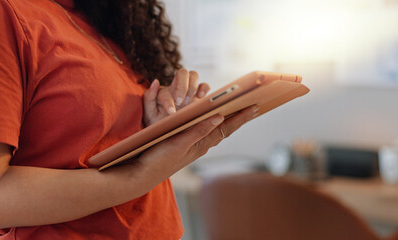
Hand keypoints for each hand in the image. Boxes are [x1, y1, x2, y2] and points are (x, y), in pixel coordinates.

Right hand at [135, 105, 259, 175]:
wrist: (142, 174)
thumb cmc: (159, 159)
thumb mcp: (179, 143)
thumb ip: (199, 130)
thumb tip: (219, 117)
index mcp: (202, 143)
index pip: (226, 127)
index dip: (241, 117)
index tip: (255, 107)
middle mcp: (201, 145)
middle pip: (225, 128)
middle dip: (240, 117)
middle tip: (255, 107)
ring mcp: (194, 146)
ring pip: (217, 131)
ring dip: (229, 120)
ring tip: (241, 112)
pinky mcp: (184, 145)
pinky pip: (205, 132)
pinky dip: (214, 124)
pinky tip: (215, 121)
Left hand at [143, 69, 210, 125]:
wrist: (167, 131)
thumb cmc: (157, 122)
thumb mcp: (149, 113)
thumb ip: (149, 97)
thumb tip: (155, 81)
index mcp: (164, 93)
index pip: (167, 91)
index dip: (169, 101)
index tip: (171, 112)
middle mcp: (177, 89)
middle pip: (183, 72)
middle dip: (183, 86)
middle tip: (180, 102)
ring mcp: (189, 92)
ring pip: (194, 75)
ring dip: (192, 87)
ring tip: (189, 101)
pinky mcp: (199, 97)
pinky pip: (205, 86)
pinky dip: (205, 89)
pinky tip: (200, 98)